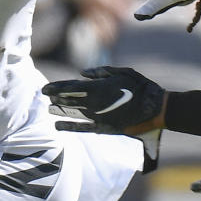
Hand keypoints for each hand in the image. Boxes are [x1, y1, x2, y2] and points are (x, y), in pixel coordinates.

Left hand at [42, 66, 164, 133]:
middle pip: (69, 100)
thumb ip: (101, 72)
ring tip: (50, 109)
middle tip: (45, 96)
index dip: (56, 87)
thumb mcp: (123, 72)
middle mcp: (95, 103)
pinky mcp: (104, 128)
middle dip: (55, 98)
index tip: (44, 89)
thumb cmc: (141, 87)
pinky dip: (69, 127)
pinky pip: (83, 128)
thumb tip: (82, 73)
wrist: (155, 108)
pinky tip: (58, 126)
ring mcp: (99, 117)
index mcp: (99, 87)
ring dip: (60, 111)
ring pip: (73, 113)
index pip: (71, 87)